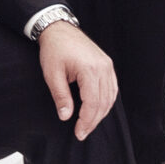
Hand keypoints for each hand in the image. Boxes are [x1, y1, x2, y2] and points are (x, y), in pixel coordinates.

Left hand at [36, 20, 116, 139]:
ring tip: (89, 124)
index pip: (92, 103)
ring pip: (110, 96)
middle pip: (103, 102)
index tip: (79, 133)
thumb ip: (60, 96)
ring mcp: (107, 66)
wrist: (59, 30)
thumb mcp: (52, 74)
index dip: (86, 121)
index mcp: (90, 70)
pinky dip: (106, 101)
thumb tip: (66, 116)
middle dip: (93, 121)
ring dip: (101, 113)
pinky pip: (112, 88)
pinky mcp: (107, 65)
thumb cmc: (54, 50)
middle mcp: (103, 68)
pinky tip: (98, 110)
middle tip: (82, 133)